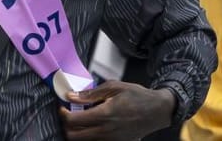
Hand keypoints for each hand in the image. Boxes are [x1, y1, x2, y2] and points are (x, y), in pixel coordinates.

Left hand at [60, 82, 175, 139]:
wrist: (158, 111)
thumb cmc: (138, 96)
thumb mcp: (114, 87)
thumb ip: (90, 93)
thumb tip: (71, 96)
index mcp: (105, 114)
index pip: (73, 121)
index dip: (63, 114)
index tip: (63, 108)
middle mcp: (107, 131)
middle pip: (74, 137)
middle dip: (67, 126)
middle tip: (69, 115)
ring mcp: (113, 140)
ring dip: (79, 131)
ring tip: (83, 118)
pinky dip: (91, 134)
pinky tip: (95, 123)